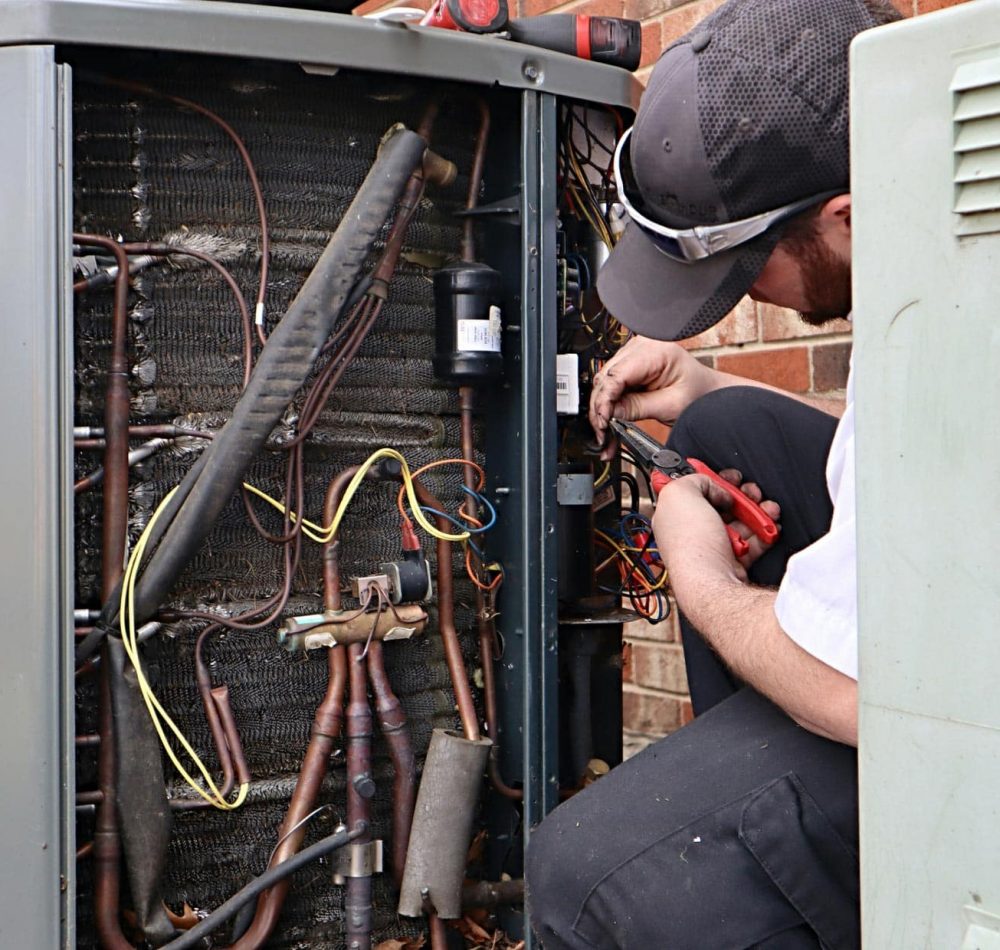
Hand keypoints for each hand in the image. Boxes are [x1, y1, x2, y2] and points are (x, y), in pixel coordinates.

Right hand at [589, 336, 718, 458]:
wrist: (708, 392)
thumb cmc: (699, 394)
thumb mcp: (669, 406)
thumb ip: (636, 408)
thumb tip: (608, 414)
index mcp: (655, 351)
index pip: (617, 374)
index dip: (604, 401)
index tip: (602, 422)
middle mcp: (641, 346)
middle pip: (605, 378)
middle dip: (600, 409)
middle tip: (602, 434)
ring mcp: (633, 353)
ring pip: (603, 383)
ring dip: (601, 410)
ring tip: (605, 434)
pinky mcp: (630, 365)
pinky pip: (611, 385)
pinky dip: (608, 405)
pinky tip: (607, 422)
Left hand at [653, 471, 780, 584]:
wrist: (711, 583)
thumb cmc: (691, 545)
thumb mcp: (681, 493)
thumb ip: (694, 479)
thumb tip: (711, 486)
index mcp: (672, 515)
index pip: (691, 491)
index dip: (711, 480)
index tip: (726, 476)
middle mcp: (690, 532)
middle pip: (719, 505)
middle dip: (740, 495)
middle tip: (750, 491)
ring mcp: (711, 548)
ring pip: (738, 522)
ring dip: (756, 512)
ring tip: (767, 507)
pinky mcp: (731, 563)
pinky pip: (751, 543)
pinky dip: (763, 533)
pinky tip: (770, 526)